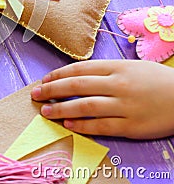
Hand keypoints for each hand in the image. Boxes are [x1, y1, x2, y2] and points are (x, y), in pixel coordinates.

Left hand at [31, 59, 173, 138]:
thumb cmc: (155, 79)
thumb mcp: (129, 66)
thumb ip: (104, 70)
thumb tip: (75, 75)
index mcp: (116, 67)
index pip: (78, 69)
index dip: (57, 75)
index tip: (44, 80)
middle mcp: (117, 84)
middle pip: (76, 86)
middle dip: (52, 90)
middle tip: (36, 94)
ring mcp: (124, 106)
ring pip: (84, 106)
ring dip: (61, 109)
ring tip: (45, 111)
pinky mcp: (131, 126)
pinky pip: (101, 126)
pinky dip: (82, 125)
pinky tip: (68, 124)